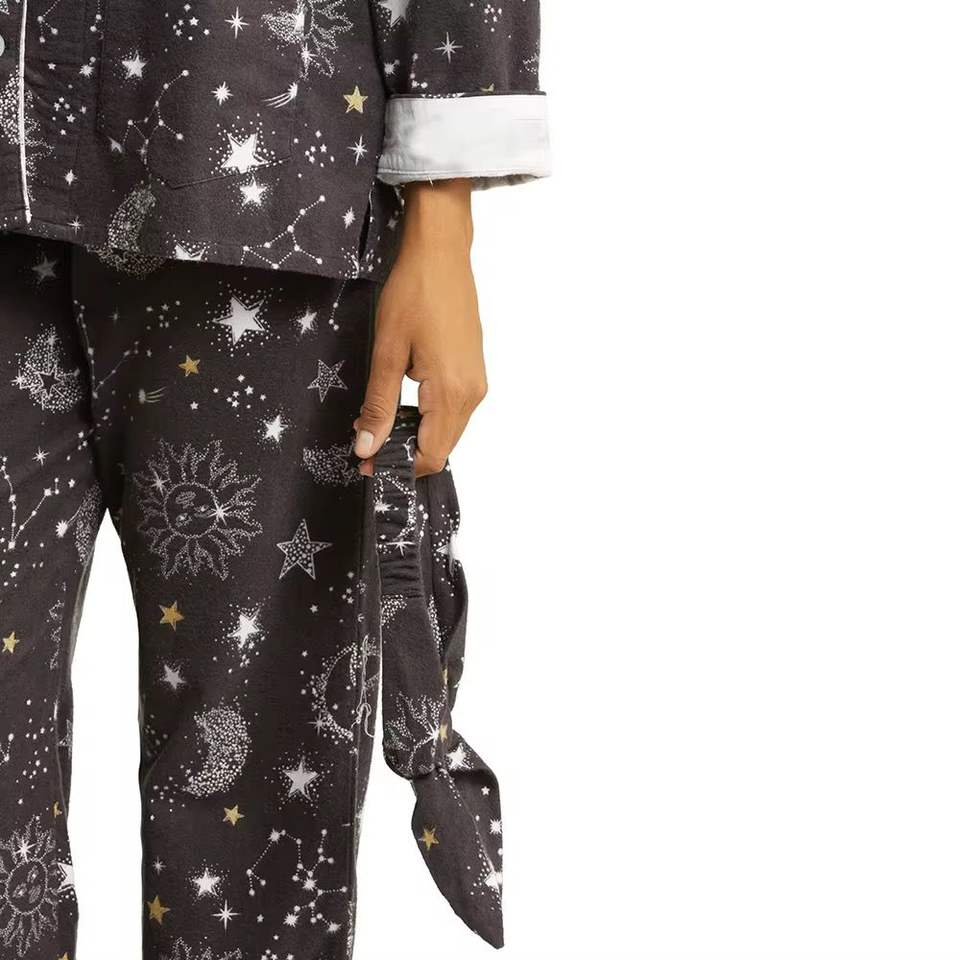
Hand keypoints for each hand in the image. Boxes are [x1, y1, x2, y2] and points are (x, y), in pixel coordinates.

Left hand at [354, 179, 486, 476]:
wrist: (442, 253)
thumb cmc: (414, 293)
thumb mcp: (387, 352)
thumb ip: (379, 405)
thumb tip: (367, 447)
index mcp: (451, 392)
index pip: (430, 454)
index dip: (398, 467)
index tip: (367, 466)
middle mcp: (472, 393)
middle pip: (442, 448)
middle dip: (407, 455)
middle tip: (366, 448)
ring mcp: (477, 382)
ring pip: (448, 431)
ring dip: (417, 436)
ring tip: (380, 424)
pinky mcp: (475, 372)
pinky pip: (454, 411)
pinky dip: (430, 418)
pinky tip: (404, 406)